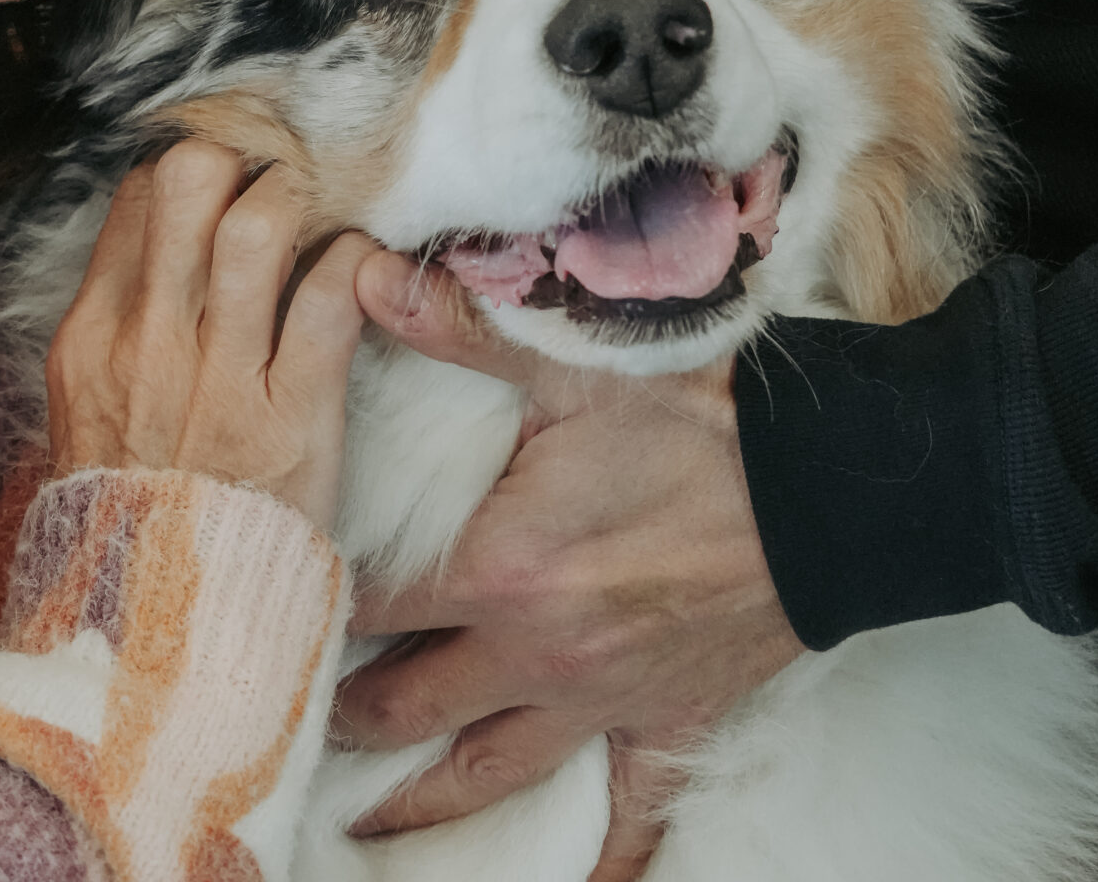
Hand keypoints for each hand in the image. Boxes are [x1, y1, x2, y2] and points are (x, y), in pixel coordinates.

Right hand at [46, 140, 373, 532]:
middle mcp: (149, 345)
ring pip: (260, 225)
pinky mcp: (292, 421)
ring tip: (322, 216)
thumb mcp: (87, 417)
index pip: (138, 195)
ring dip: (302, 200)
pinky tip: (366, 269)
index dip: (193, 170)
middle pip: (189, 179)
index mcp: (92, 339)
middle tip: (278, 180)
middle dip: (244, 157)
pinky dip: (357, 265)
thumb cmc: (135, 519)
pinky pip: (331, 299)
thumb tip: (164, 250)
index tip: (230, 181)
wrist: (155, 637)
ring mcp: (220, 381)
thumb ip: (121, 333)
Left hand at [336, 252, 801, 856]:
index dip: (308, 591)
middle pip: (406, 704)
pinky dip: (601, 860)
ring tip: (360, 819)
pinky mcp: (668, 721)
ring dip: (420, 801)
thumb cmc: (702, 419)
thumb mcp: (572, 361)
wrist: (833, 488)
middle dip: (341, 706)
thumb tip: (367, 275)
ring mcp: (603, 700)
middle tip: (287, 704)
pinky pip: (629, 816)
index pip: (368, 595)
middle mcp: (537, 654)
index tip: (264, 592)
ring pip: (487, 773)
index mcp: (500, 569)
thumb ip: (458, 327)